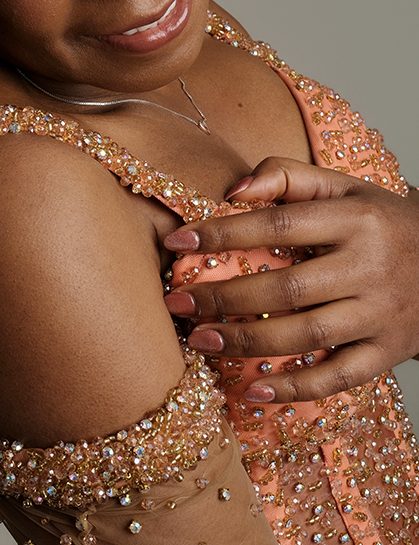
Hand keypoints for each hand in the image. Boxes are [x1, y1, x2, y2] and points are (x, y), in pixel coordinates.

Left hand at [163, 157, 418, 402]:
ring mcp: (381, 314)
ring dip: (247, 341)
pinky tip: (252, 389)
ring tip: (200, 340)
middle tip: (177, 304)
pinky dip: (294, 388)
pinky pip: (337, 377)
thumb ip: (286, 176)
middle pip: (287, 288)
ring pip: (307, 335)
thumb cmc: (382, 220)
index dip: (224, 233)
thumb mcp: (344, 186)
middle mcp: (370, 267)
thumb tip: (232, 191)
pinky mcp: (388, 352)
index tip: (177, 241)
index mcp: (355, 220)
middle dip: (224, 298)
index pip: (280, 224)